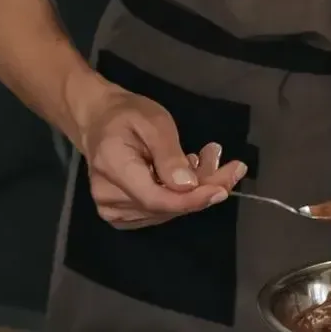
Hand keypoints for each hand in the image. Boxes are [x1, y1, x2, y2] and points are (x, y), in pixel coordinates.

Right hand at [77, 87, 247, 229]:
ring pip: (170, 210)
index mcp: (112, 168)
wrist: (99, 121)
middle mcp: (109, 197)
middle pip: (168, 206)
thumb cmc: (127, 115)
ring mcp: (114, 210)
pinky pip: (162, 211)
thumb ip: (169, 154)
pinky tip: (187, 175)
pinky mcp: (123, 216)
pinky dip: (182, 195)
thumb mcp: (154, 122)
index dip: (193, 200)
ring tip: (206, 159)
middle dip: (204, 188)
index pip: (158, 199)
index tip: (223, 190)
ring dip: (196, 190)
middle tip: (231, 167)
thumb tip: (187, 185)